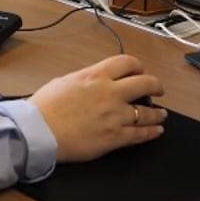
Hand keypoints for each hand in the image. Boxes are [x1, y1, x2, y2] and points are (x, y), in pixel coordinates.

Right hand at [28, 55, 166, 162]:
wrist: (38, 132)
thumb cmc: (44, 108)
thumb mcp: (64, 81)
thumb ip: (84, 79)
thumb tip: (92, 81)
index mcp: (96, 76)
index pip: (127, 63)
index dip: (138, 67)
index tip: (140, 72)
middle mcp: (110, 93)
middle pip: (145, 84)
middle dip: (156, 86)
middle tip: (158, 90)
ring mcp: (115, 115)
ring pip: (148, 112)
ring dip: (158, 113)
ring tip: (162, 114)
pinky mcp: (114, 137)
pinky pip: (141, 134)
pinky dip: (152, 132)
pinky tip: (157, 131)